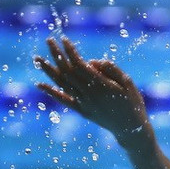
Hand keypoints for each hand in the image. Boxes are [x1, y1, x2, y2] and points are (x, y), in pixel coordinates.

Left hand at [35, 37, 149, 142]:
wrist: (130, 129)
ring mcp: (84, 104)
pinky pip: (63, 100)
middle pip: (68, 71)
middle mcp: (89, 94)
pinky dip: (50, 92)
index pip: (80, 65)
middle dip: (57, 55)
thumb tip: (91, 61)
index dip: (71, 51)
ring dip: (49, 70)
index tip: (63, 39)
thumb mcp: (128, 82)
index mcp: (102, 86)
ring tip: (37, 58)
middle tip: (48, 40)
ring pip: (62, 84)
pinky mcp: (82, 111)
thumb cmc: (132, 102)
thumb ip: (111, 69)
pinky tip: (39, 84)